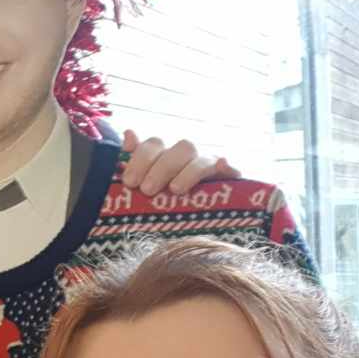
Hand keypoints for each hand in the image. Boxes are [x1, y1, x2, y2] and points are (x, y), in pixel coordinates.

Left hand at [120, 130, 239, 193]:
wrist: (199, 224)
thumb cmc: (162, 205)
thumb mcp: (144, 186)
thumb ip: (134, 162)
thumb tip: (129, 134)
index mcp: (165, 156)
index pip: (154, 145)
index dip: (140, 160)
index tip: (129, 182)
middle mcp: (187, 157)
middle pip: (179, 149)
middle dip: (161, 168)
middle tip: (147, 190)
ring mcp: (209, 166)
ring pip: (201, 159)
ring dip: (187, 172)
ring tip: (175, 190)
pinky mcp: (229, 179)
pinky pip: (230, 169)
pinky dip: (226, 166)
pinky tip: (223, 165)